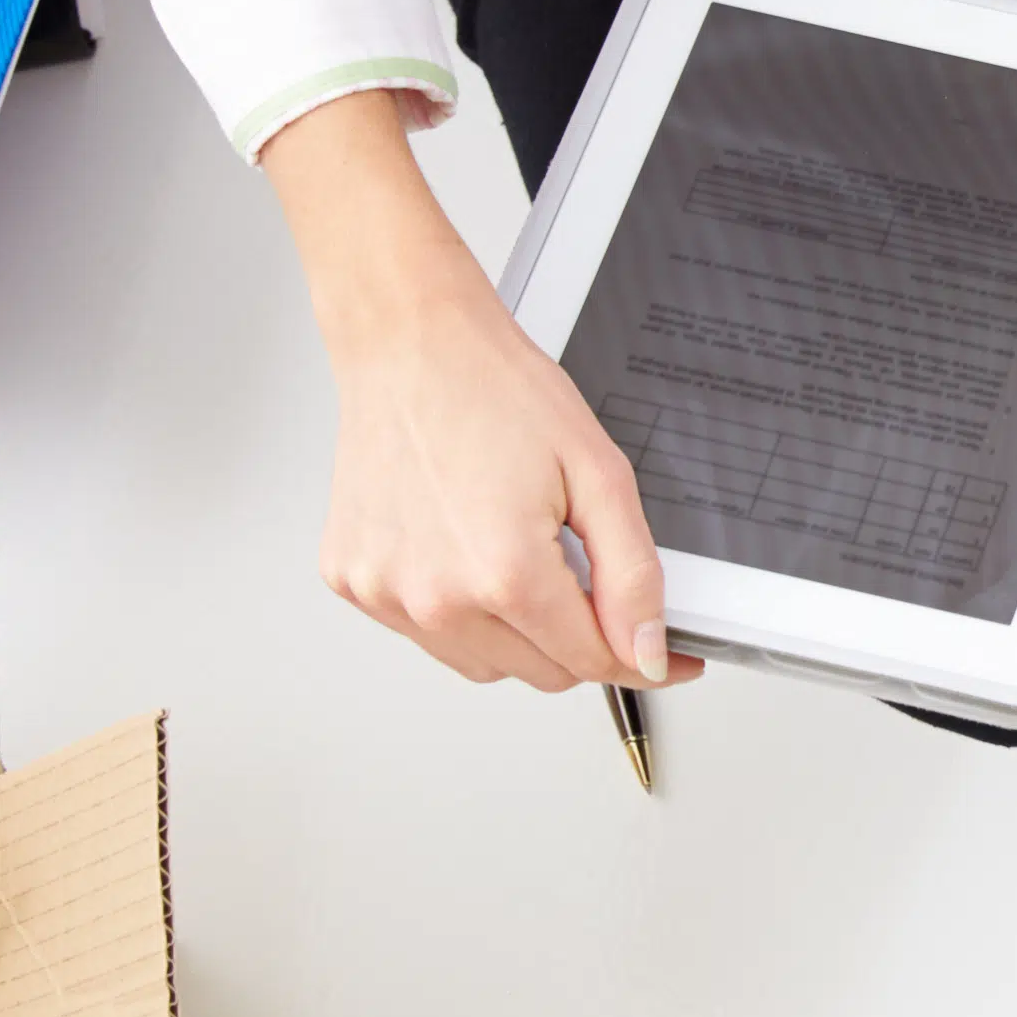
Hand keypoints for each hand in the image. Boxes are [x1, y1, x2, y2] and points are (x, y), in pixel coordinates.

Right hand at [259, 87, 694, 693]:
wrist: (409, 343)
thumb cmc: (493, 389)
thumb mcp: (599, 475)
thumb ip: (633, 576)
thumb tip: (646, 652)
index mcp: (503, 573)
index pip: (590, 662)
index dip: (638, 656)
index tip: (661, 654)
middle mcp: (436, 596)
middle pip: (542, 673)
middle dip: (579, 638)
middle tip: (583, 572)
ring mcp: (387, 594)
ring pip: (485, 665)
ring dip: (519, 632)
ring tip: (516, 550)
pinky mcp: (354, 583)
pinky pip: (428, 634)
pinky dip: (461, 611)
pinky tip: (467, 549)